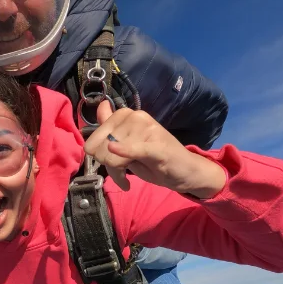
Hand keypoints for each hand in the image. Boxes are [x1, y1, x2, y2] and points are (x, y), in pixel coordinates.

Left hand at [84, 102, 225, 198]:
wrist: (186, 170)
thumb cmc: (154, 158)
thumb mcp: (128, 142)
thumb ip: (112, 126)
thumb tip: (100, 105)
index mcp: (127, 115)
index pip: (96, 136)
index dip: (98, 154)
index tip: (108, 164)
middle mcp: (136, 117)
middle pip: (103, 146)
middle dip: (108, 166)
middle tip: (120, 175)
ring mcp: (148, 129)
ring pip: (114, 154)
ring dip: (117, 173)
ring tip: (126, 179)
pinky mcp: (158, 146)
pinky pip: (134, 149)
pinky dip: (124, 151)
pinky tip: (116, 151)